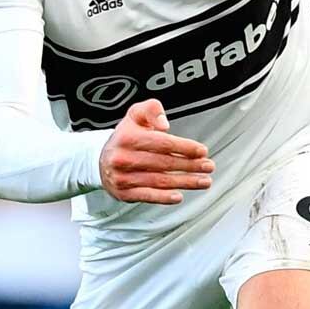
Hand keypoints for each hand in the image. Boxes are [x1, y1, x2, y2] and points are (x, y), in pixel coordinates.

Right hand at [97, 99, 213, 204]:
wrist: (100, 159)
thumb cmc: (126, 136)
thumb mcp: (136, 115)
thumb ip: (152, 110)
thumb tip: (164, 124)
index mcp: (127, 138)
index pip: (162, 143)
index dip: (185, 147)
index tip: (202, 151)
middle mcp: (123, 158)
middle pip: (164, 163)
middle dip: (190, 165)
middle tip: (209, 166)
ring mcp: (122, 177)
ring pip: (159, 181)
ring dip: (186, 182)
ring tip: (204, 181)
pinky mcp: (124, 193)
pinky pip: (147, 196)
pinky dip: (164, 198)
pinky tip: (179, 196)